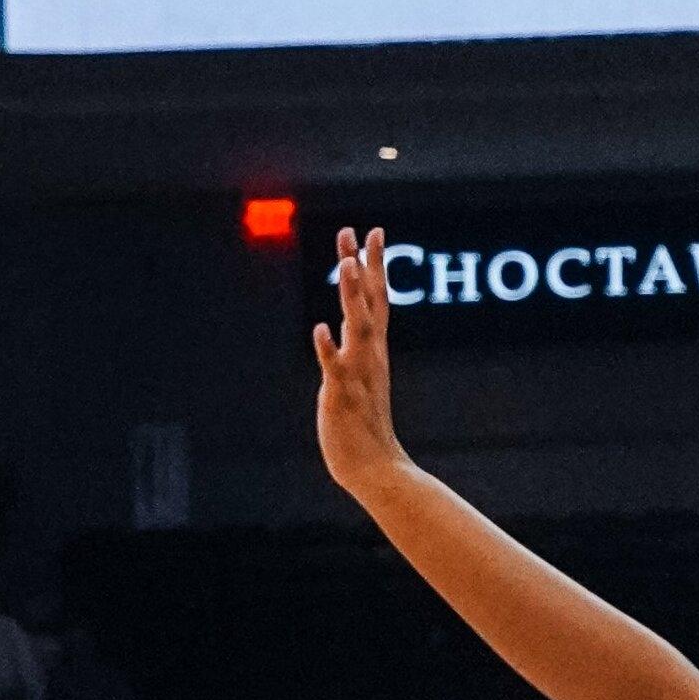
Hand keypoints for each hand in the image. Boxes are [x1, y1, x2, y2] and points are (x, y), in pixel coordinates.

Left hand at [313, 228, 410, 491]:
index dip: (375, 264)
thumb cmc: (363, 426)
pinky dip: (329, 348)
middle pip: (369, 302)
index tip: (374, 231)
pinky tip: (320, 328)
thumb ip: (353, 349)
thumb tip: (344, 324)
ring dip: (352, 295)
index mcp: (373, 350)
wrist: (374, 468)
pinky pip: (335, 368)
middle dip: (363, 266)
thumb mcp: (359, 378)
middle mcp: (370, 355)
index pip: (378, 298)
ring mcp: (358, 373)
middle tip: (355, 231)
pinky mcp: (343, 395)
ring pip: (358, 326)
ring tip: (347, 265)